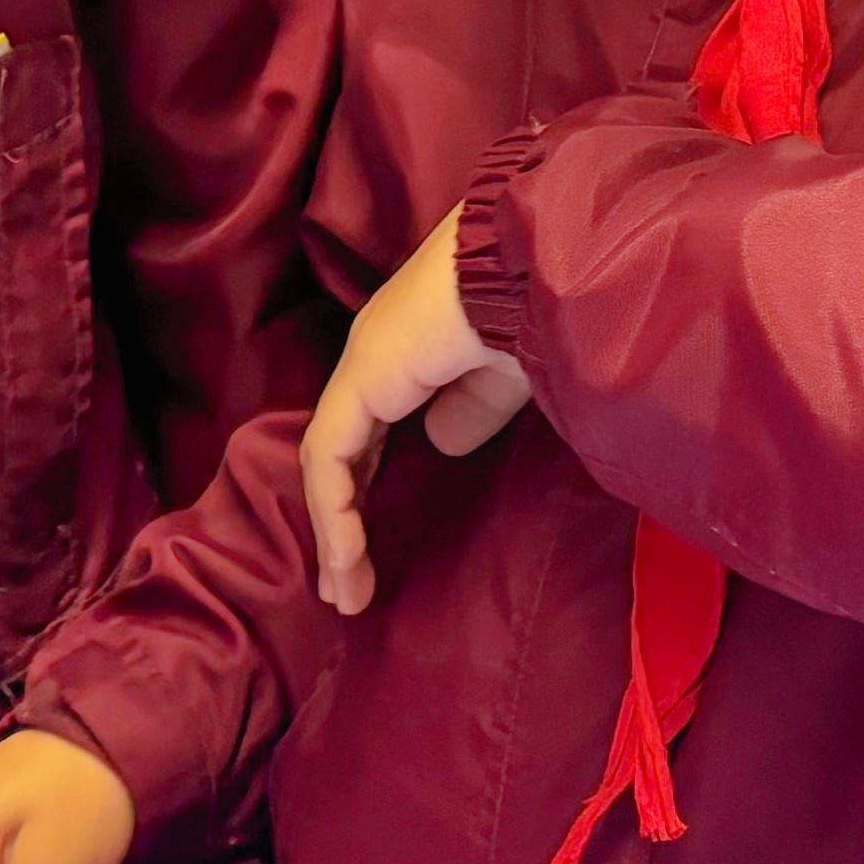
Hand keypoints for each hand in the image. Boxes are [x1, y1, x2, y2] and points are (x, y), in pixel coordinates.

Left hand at [296, 211, 528, 615]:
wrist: (530, 269)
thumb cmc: (534, 314)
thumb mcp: (504, 377)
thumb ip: (470, 410)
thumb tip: (440, 442)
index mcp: (407, 352)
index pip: (372, 430)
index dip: (368, 489)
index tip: (374, 549)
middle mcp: (373, 357)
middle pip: (342, 453)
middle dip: (341, 523)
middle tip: (344, 588)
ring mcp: (361, 368)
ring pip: (329, 463)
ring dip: (334, 533)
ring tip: (344, 594)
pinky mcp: (359, 383)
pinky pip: (330, 459)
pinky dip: (334, 513)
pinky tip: (346, 559)